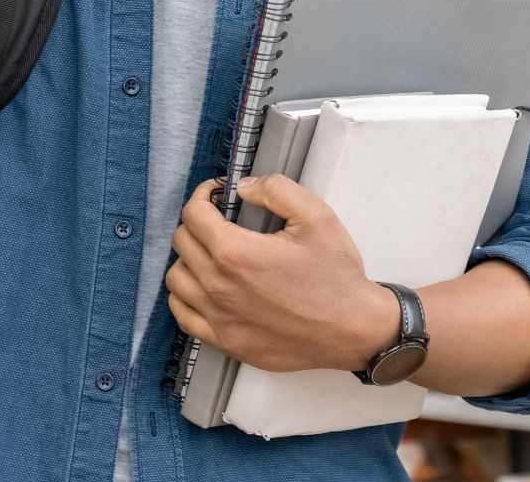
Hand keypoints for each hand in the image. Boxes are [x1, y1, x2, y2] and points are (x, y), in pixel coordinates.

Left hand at [164, 174, 400, 374]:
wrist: (353, 330)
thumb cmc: (336, 276)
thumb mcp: (316, 217)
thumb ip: (276, 190)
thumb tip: (243, 187)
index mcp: (236, 254)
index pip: (193, 215)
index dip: (202, 195)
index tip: (216, 194)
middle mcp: (219, 287)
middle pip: (181, 242)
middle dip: (197, 222)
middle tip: (218, 220)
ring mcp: (219, 319)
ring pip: (176, 279)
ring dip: (189, 259)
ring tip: (212, 253)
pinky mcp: (225, 342)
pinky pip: (183, 315)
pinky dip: (186, 296)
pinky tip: (205, 287)